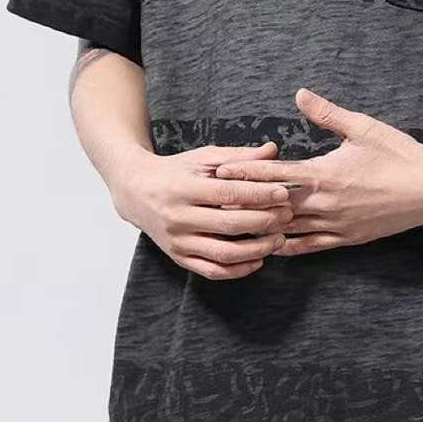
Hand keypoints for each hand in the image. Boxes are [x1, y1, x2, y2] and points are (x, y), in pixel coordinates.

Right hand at [110, 142, 292, 279]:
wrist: (135, 191)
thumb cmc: (175, 171)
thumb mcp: (203, 158)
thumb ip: (238, 157)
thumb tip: (272, 150)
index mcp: (184, 189)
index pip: (227, 194)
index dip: (258, 195)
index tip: (283, 193)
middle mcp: (178, 218)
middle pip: (229, 225)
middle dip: (264, 221)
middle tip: (288, 215)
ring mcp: (177, 241)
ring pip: (223, 254)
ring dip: (256, 250)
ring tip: (279, 239)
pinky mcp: (178, 258)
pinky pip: (211, 270)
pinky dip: (238, 270)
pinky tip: (258, 260)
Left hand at [215, 89, 422, 255]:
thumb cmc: (399, 154)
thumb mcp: (363, 127)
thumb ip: (327, 113)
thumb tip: (299, 94)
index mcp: (325, 174)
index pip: (275, 175)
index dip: (245, 174)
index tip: (220, 172)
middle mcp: (325, 203)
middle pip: (274, 206)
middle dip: (245, 203)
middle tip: (216, 203)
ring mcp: (336, 225)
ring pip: (289, 230)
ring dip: (263, 227)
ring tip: (235, 227)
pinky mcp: (348, 238)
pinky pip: (311, 247)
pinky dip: (290, 247)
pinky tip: (273, 246)